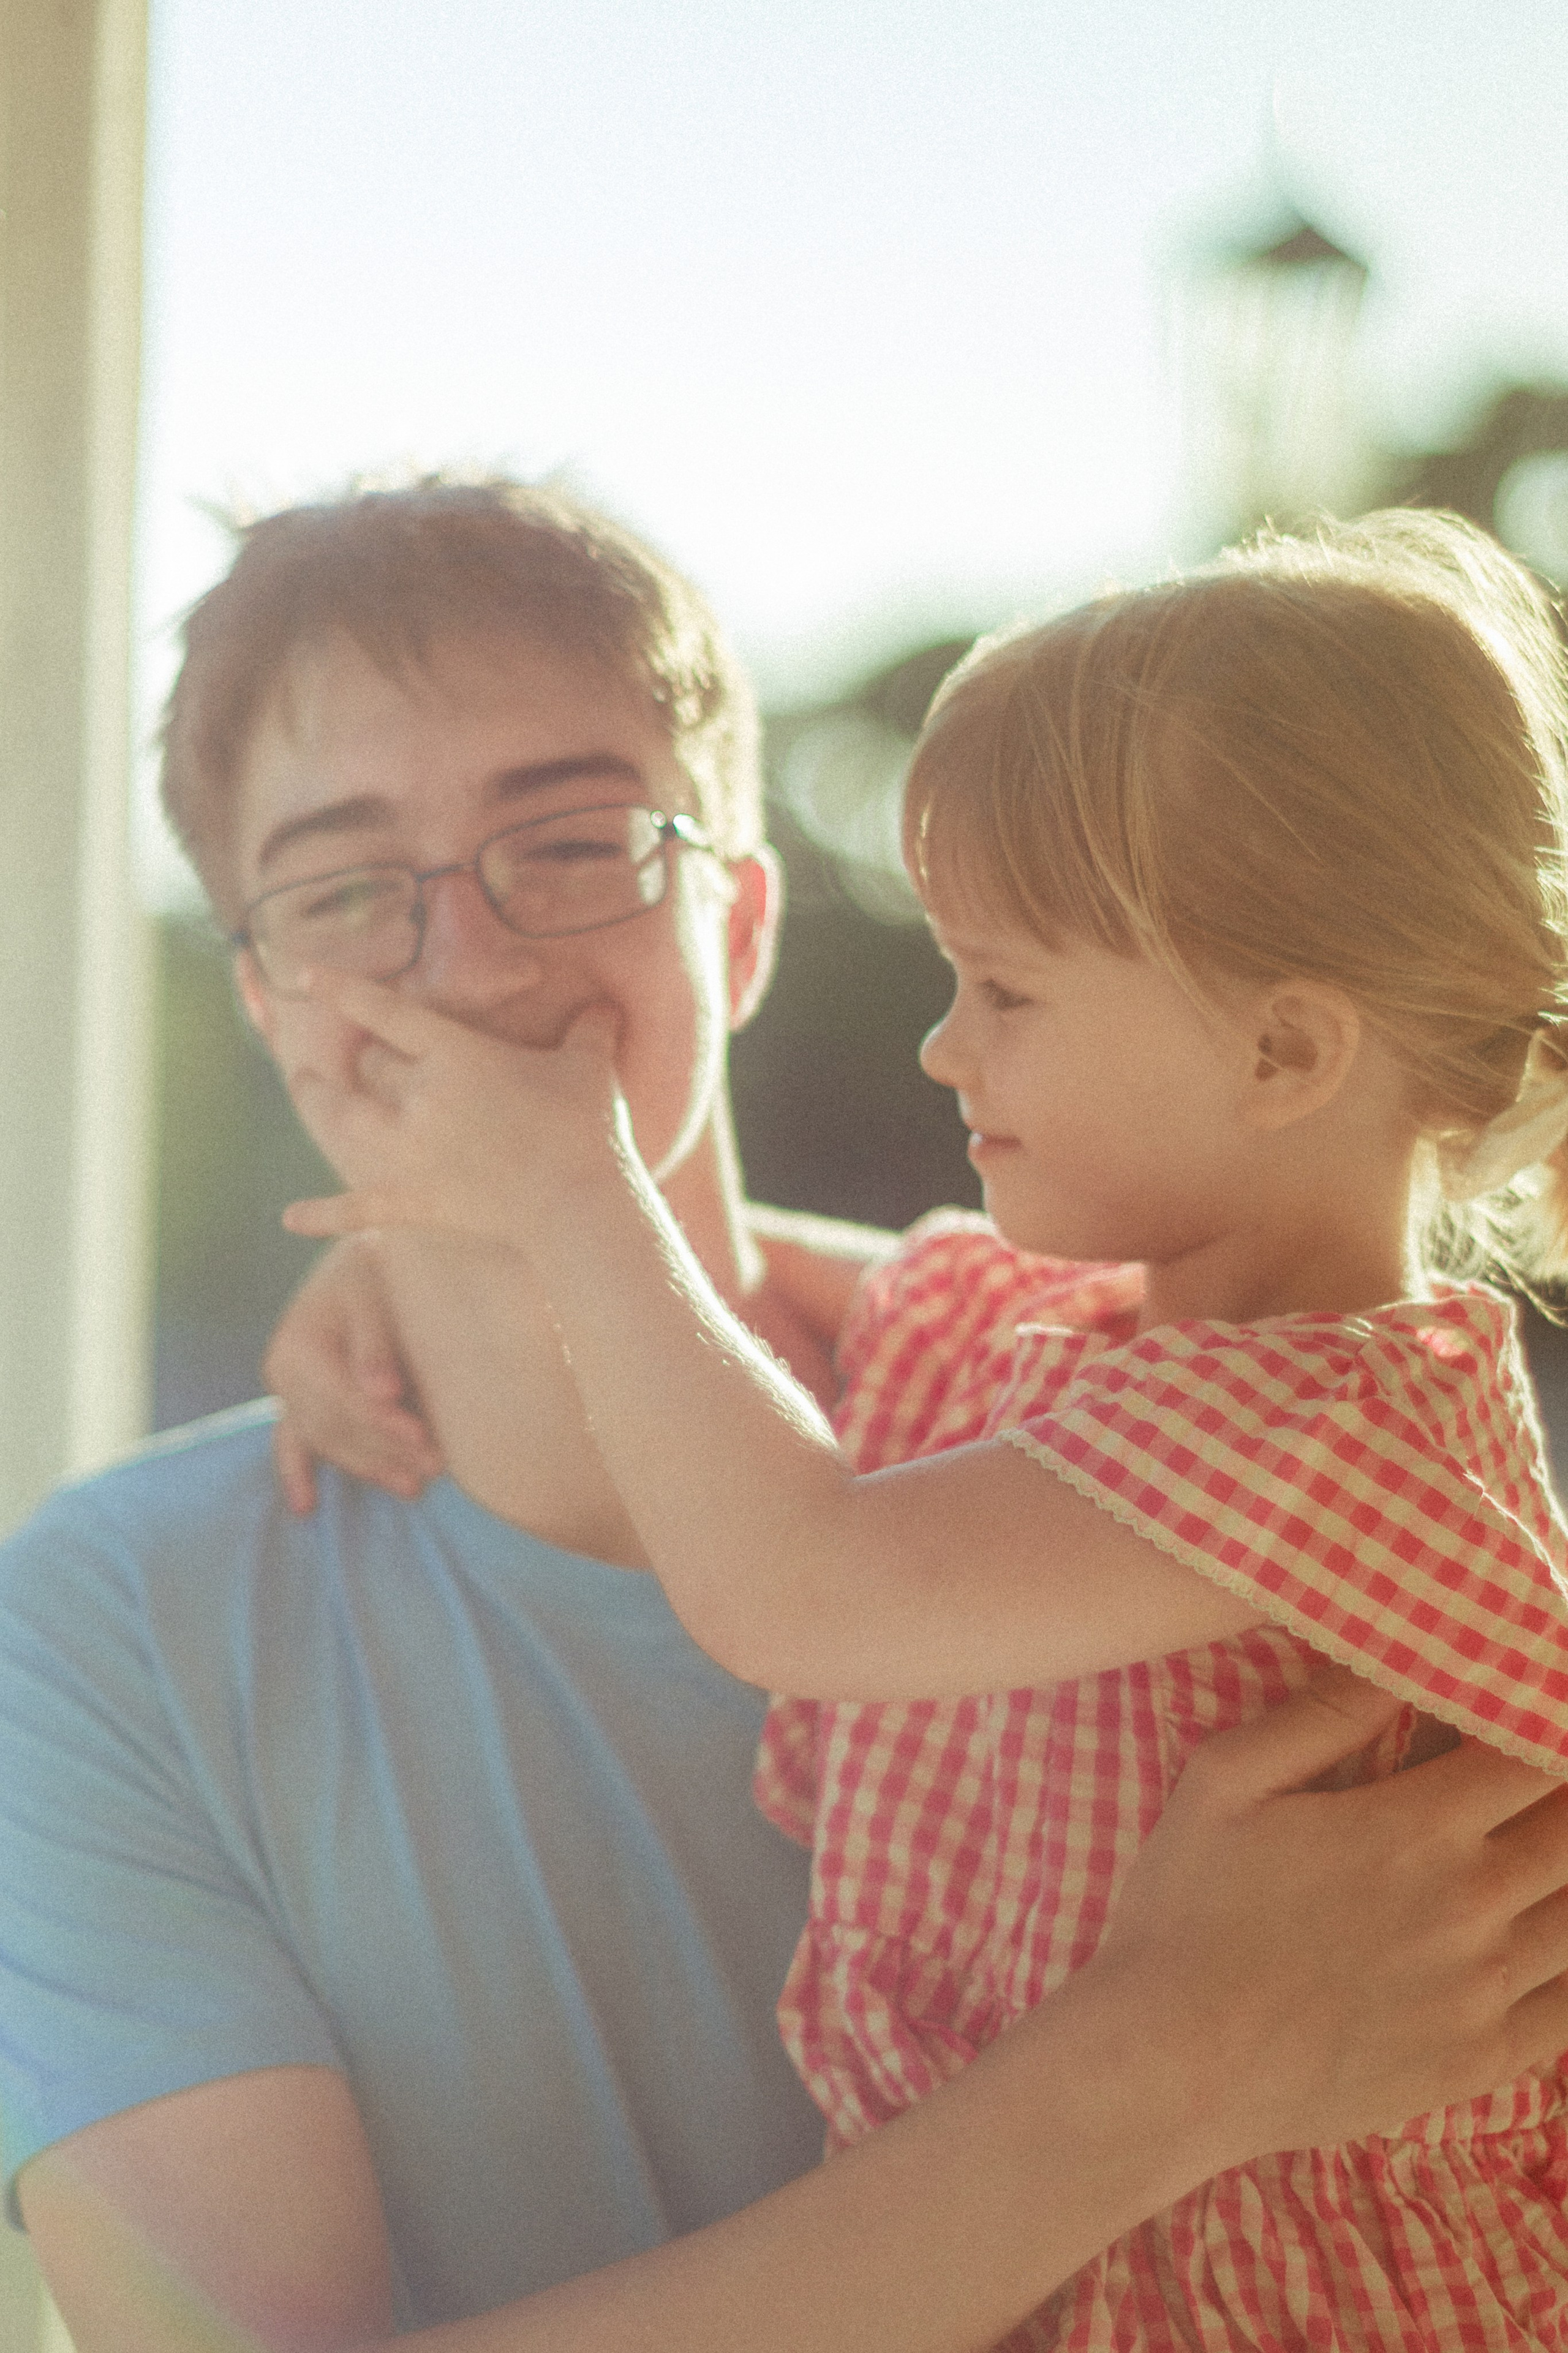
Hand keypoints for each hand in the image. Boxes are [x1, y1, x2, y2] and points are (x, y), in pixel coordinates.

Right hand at [263, 1238, 443, 1513]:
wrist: (361, 1254)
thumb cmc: (375, 1268)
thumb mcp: (375, 1292)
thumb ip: (376, 1343)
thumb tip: (381, 1393)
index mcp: (297, 1344)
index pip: (344, 1398)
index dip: (384, 1424)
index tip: (425, 1440)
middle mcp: (282, 1371)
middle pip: (336, 1427)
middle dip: (386, 1450)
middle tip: (438, 1467)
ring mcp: (286, 1391)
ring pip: (327, 1441)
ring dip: (369, 1465)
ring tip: (415, 1486)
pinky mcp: (296, 1401)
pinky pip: (292, 1443)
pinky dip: (299, 1473)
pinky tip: (306, 1507)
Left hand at [280, 972, 627, 1250]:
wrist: (576, 1203)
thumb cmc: (585, 1129)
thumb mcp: (591, 1067)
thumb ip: (591, 1031)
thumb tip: (607, 1005)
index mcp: (456, 1056)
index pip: (386, 1013)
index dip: (344, 992)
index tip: (310, 976)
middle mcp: (420, 1098)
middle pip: (371, 1067)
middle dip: (363, 1057)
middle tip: (356, 1052)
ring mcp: (409, 1153)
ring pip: (344, 1118)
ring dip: (319, 1102)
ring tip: (304, 1087)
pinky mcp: (413, 1202)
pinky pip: (355, 1207)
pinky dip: (321, 1214)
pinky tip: (290, 1217)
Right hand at [1086, 1665, 1567, 2170]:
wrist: (1169, 2065)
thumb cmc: (1185, 1911)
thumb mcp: (1226, 1780)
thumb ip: (1323, 1713)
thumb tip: (1398, 1654)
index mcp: (1416, 1828)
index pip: (1533, 1757)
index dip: (1540, 1727)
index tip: (1525, 1714)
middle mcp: (1471, 1906)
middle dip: (1562, 1794)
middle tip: (1531, 1783)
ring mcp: (1484, 1992)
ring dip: (1566, 1873)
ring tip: (1537, 1850)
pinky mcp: (1479, 2062)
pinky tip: (1547, 1936)